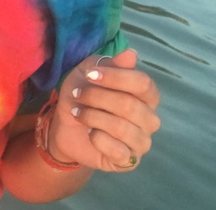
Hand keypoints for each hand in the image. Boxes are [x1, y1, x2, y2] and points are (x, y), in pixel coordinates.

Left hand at [48, 49, 160, 171]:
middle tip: (76, 94)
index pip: (143, 83)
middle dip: (97, 97)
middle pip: (130, 105)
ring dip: (93, 117)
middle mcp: (150, 118)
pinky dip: (97, 138)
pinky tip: (88, 132)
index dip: (115, 77)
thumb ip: (109, 64)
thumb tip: (131, 54)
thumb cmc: (82, 96)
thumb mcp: (88, 73)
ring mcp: (142, 142)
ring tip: (78, 112)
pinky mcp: (128, 161)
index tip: (90, 75)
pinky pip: (117, 150)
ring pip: (122, 128)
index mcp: (146, 95)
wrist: (66, 128)